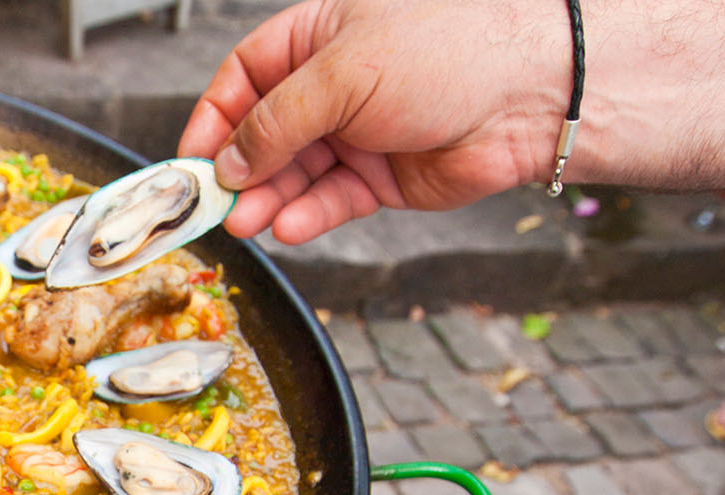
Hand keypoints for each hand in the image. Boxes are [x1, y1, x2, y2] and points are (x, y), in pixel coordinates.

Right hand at [177, 0, 724, 244]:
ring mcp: (357, 133)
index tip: (190, 160)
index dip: (213, 120)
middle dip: (237, 171)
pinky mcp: (381, 178)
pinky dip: (306, 216)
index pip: (243, 80)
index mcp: (318, 37)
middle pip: (263, 134)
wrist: (534, 94)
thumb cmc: (451, 51)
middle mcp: (334, 86)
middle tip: (210, 204)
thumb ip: (276, 121)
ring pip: (292, 174)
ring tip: (246, 223)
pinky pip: (329, 201)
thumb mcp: (342, 74)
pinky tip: (289, 226)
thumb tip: (231, 161)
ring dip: (267, 200)